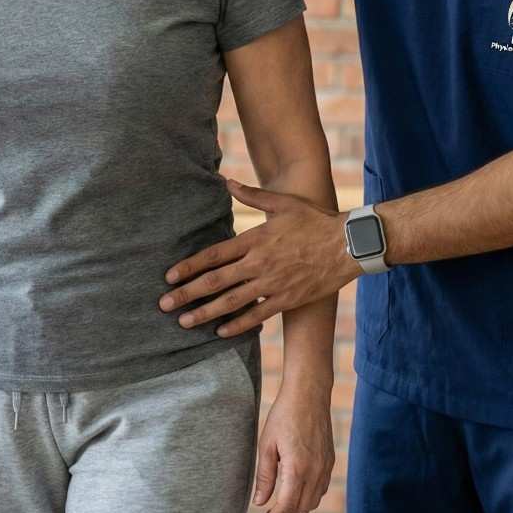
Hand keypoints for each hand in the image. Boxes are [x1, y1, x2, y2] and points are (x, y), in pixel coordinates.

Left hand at [160, 179, 357, 336]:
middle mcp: (259, 264)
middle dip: (187, 294)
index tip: (169, 276)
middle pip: (216, 281)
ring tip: (184, 322)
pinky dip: (237, 325)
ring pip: (231, 302)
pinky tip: (220, 332)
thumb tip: (225, 181)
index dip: (190, 267)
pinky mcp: (286, 300)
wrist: (348, 245)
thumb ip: (251, 195)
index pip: (214, 255)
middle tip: (164, 304)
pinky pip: (257, 315)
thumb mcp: (282, 203)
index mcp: (255, 239)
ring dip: (205, 313)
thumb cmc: (314, 221)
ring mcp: (272, 284)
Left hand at [252, 379, 334, 512]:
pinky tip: (295, 494)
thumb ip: (264, 476)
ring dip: (296, 511)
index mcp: (297, 468)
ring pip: (313, 502)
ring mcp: (325, 467)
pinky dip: (307, 499)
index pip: (287, 507)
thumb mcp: (266, 444)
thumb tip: (260, 502)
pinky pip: (320, 489)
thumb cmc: (284, 415)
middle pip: (301, 509)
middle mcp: (315, 471)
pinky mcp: (330, 461)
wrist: (309, 393)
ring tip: (279, 511)